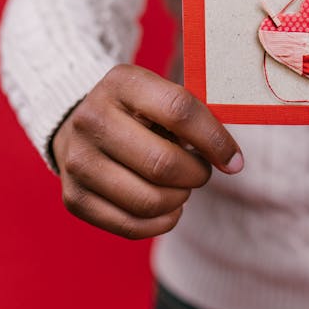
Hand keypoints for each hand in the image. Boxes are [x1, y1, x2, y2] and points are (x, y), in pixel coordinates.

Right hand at [52, 64, 242, 238]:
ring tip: (181, 187)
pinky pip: (131, 226)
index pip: (180, 111)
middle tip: (200, 172)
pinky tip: (168, 208)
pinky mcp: (74, 198)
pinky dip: (162, 222)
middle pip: (163, 163)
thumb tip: (232, 160)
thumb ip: (195, 117)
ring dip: (180, 199)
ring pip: (149, 200)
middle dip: (197, 174)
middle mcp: (92, 119)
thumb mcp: (160, 96)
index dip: (215, 140)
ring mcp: (77, 161)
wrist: (77, 126)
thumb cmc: (137, 113)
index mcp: (121, 82)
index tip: (234, 160)